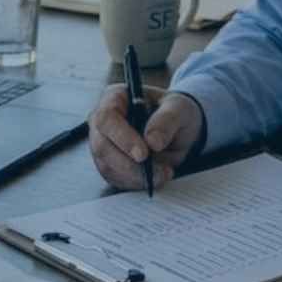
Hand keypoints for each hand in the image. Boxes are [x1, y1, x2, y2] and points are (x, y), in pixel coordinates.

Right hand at [88, 86, 203, 191]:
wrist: (178, 128)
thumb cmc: (175, 112)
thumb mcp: (179, 109)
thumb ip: (166, 121)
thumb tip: (152, 141)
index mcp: (115, 98)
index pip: (107, 118)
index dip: (122, 137)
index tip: (143, 154)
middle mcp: (103, 122)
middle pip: (102, 146)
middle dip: (129, 165)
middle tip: (158, 172)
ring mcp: (103, 144)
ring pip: (107, 167)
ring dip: (136, 177)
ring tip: (164, 173)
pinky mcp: (110, 164)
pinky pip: (116, 179)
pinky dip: (136, 183)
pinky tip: (156, 177)